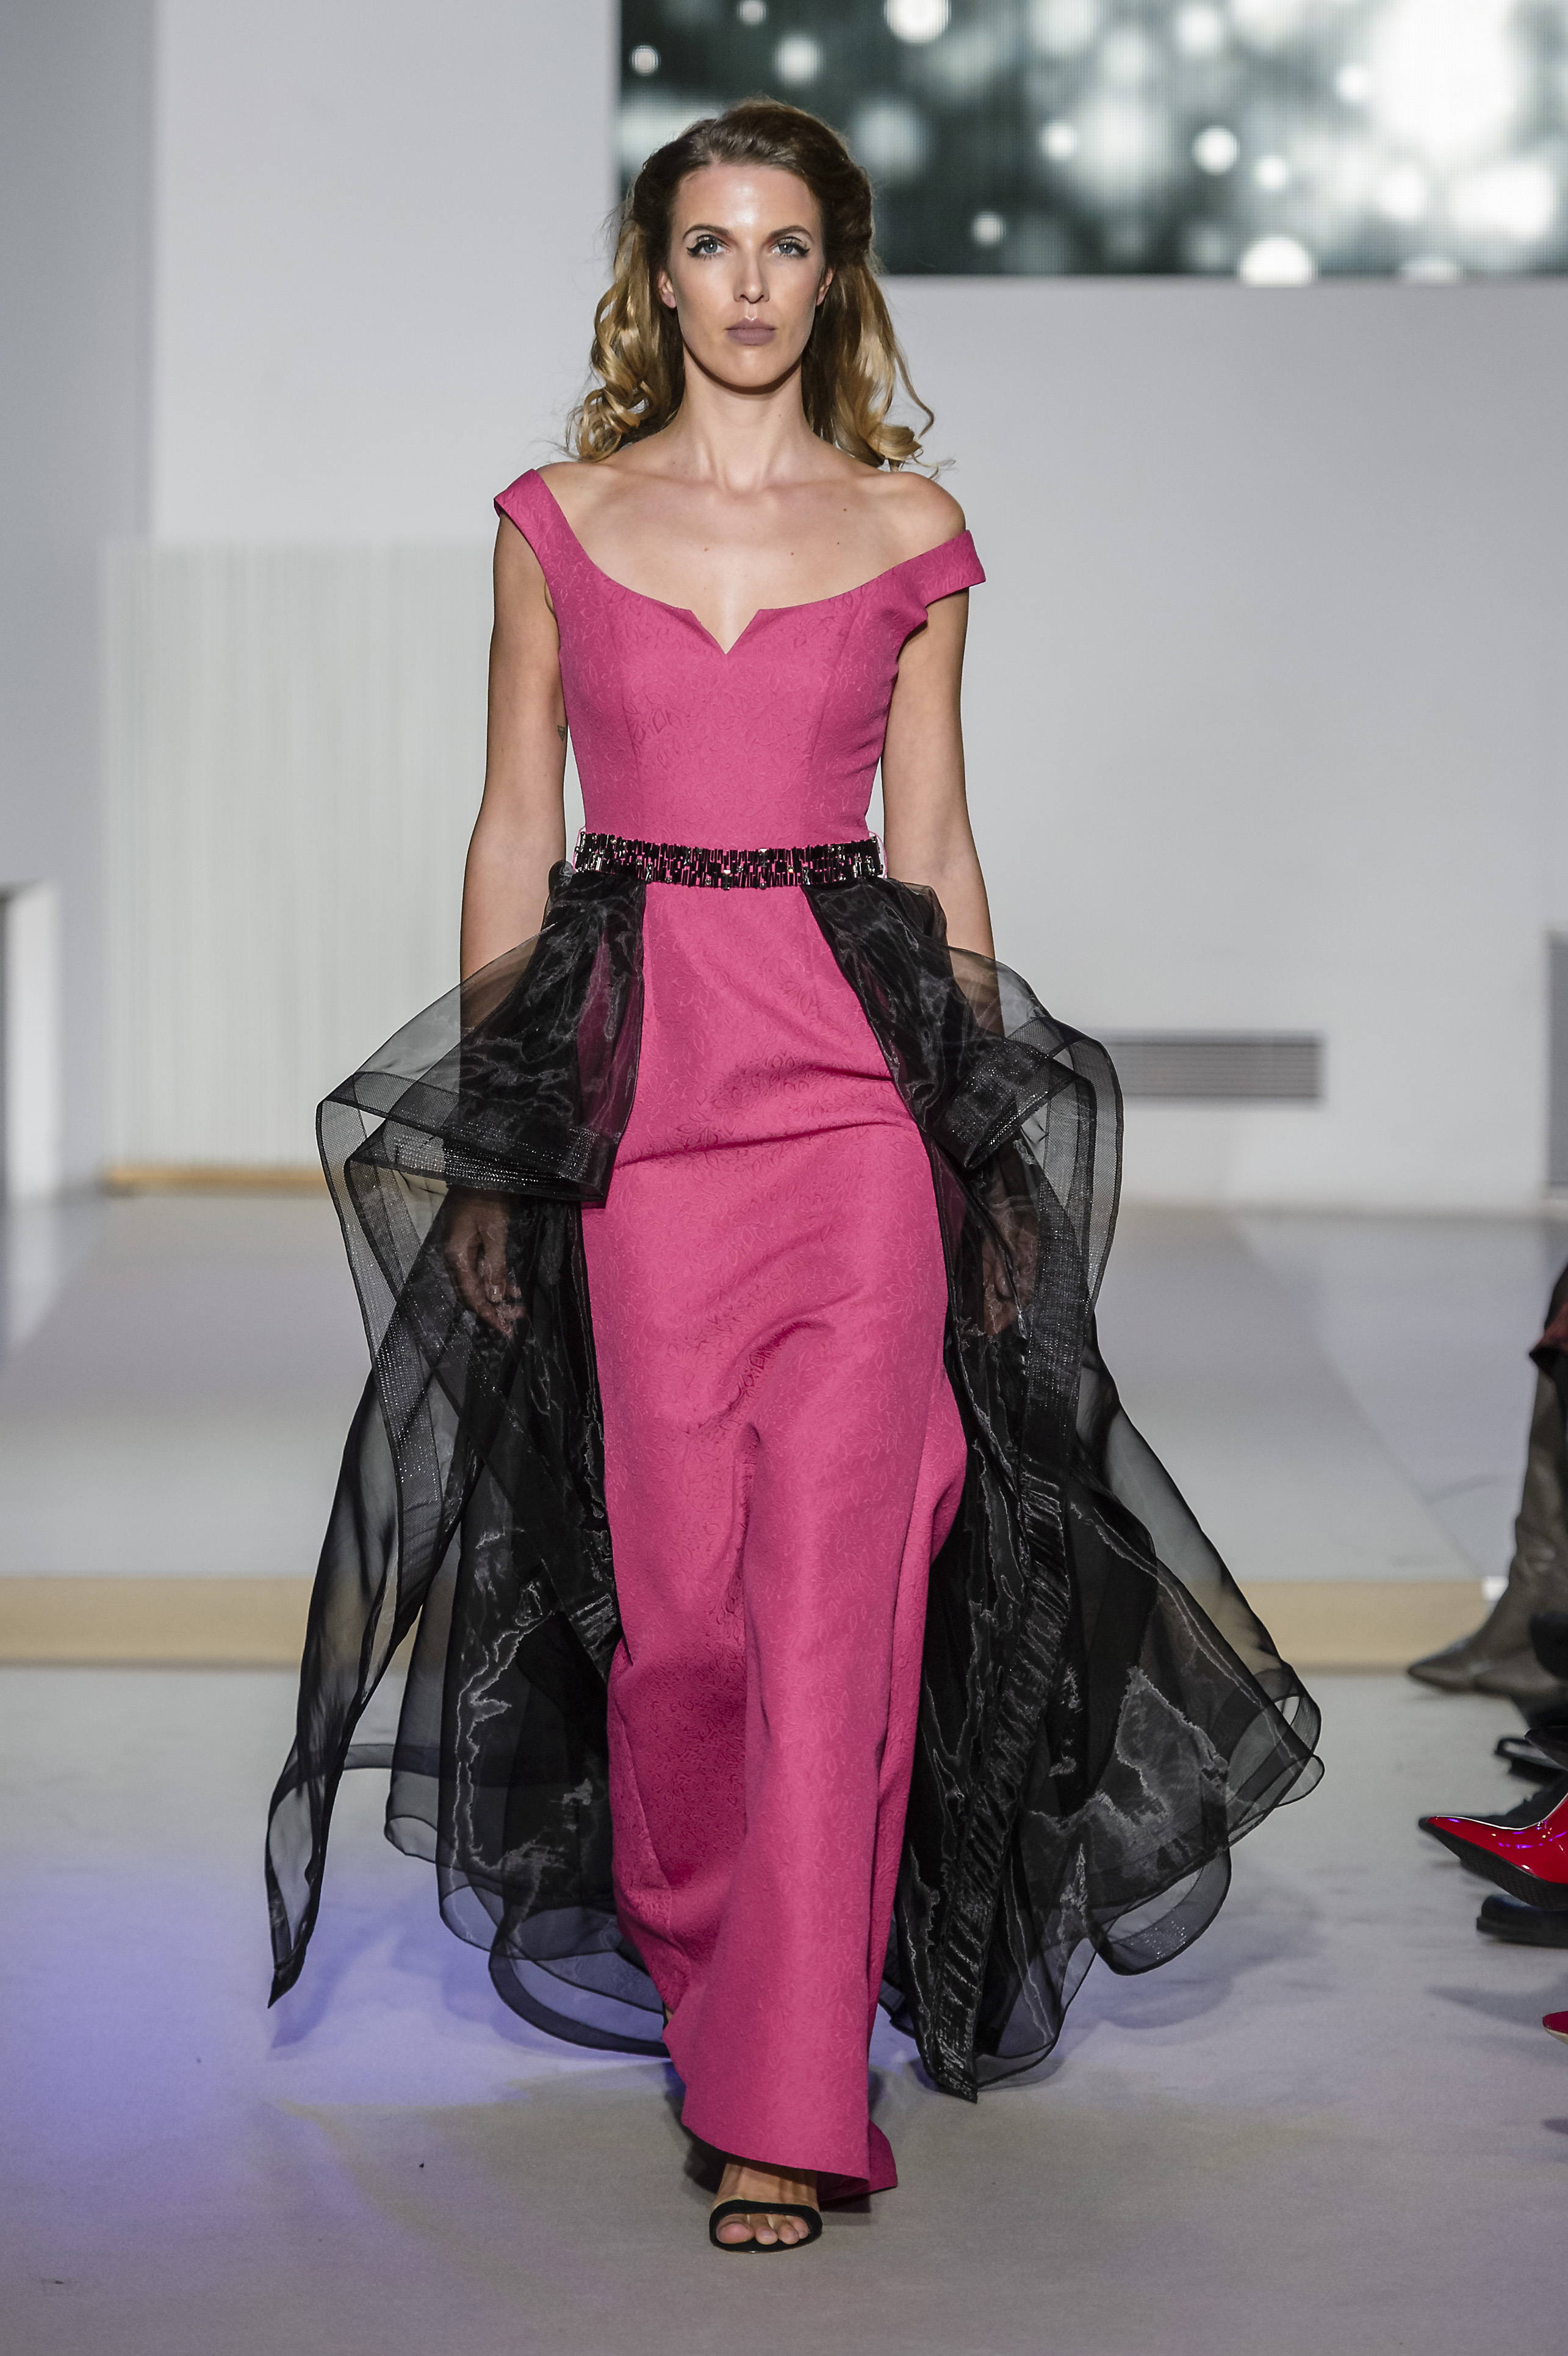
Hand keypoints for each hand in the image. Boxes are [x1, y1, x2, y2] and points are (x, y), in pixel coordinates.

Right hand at [442, 1189, 524, 1335]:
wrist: (480, 1171)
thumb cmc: (488, 1198)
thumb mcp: (495, 1232)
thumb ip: (495, 1266)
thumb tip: (495, 1297)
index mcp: (456, 1256)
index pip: (470, 1295)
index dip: (487, 1314)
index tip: (505, 1329)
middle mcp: (453, 1257)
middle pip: (470, 1292)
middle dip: (493, 1308)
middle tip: (516, 1318)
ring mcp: (458, 1250)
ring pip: (475, 1283)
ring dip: (495, 1295)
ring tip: (518, 1306)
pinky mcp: (467, 1243)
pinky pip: (478, 1269)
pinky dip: (494, 1280)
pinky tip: (510, 1288)